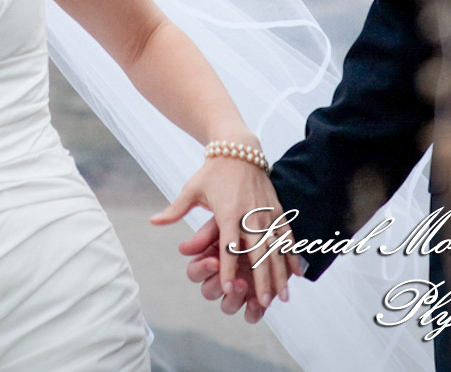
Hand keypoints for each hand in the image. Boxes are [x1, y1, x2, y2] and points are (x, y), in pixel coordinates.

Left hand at [151, 155, 295, 310]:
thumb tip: (153, 221)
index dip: (229, 268)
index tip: (230, 289)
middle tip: (264, 303)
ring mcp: (265, 211)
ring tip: (284, 297)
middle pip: (257, 252)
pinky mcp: (276, 208)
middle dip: (261, 278)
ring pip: (276, 248)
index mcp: (228, 212)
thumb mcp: (191, 189)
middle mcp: (250, 214)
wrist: (239, 147)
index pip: (228, 246)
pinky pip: (287, 234)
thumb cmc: (212, 171)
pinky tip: (297, 273)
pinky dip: (293, 254)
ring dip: (280, 273)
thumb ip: (175, 210)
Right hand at [182, 217, 269, 321]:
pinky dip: (253, 312)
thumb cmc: (247, 223)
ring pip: (227, 306)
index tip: (215, 261)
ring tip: (244, 284)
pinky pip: (251, 316)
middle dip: (218, 285)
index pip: (195, 273)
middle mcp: (222, 279)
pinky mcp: (257, 301)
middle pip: (208, 292)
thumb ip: (207, 236)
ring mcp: (239, 291)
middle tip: (229, 274)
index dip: (203, 269)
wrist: (277, 228)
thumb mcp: (227, 224)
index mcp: (210, 260)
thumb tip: (183, 249)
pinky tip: (258, 301)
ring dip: (234, 298)